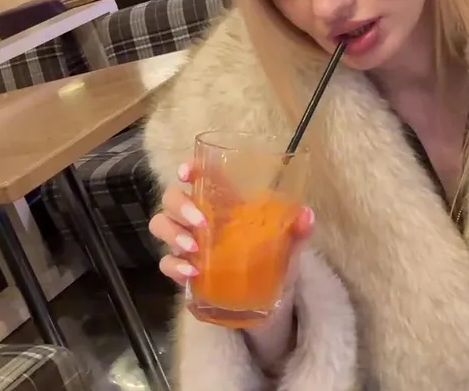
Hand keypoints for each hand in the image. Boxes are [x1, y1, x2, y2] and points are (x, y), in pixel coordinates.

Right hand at [149, 162, 315, 288]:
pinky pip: (165, 263)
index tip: (187, 173)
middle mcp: (200, 217)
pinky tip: (192, 273)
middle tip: (202, 224)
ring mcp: (188, 243)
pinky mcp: (183, 269)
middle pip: (171, 198)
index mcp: (224, 202)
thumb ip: (297, 229)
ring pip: (161, 225)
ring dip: (173, 233)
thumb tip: (307, 215)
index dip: (189, 169)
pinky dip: (174, 266)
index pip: (200, 177)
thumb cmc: (275, 260)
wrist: (269, 300)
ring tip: (194, 248)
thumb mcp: (289, 244)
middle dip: (180, 206)